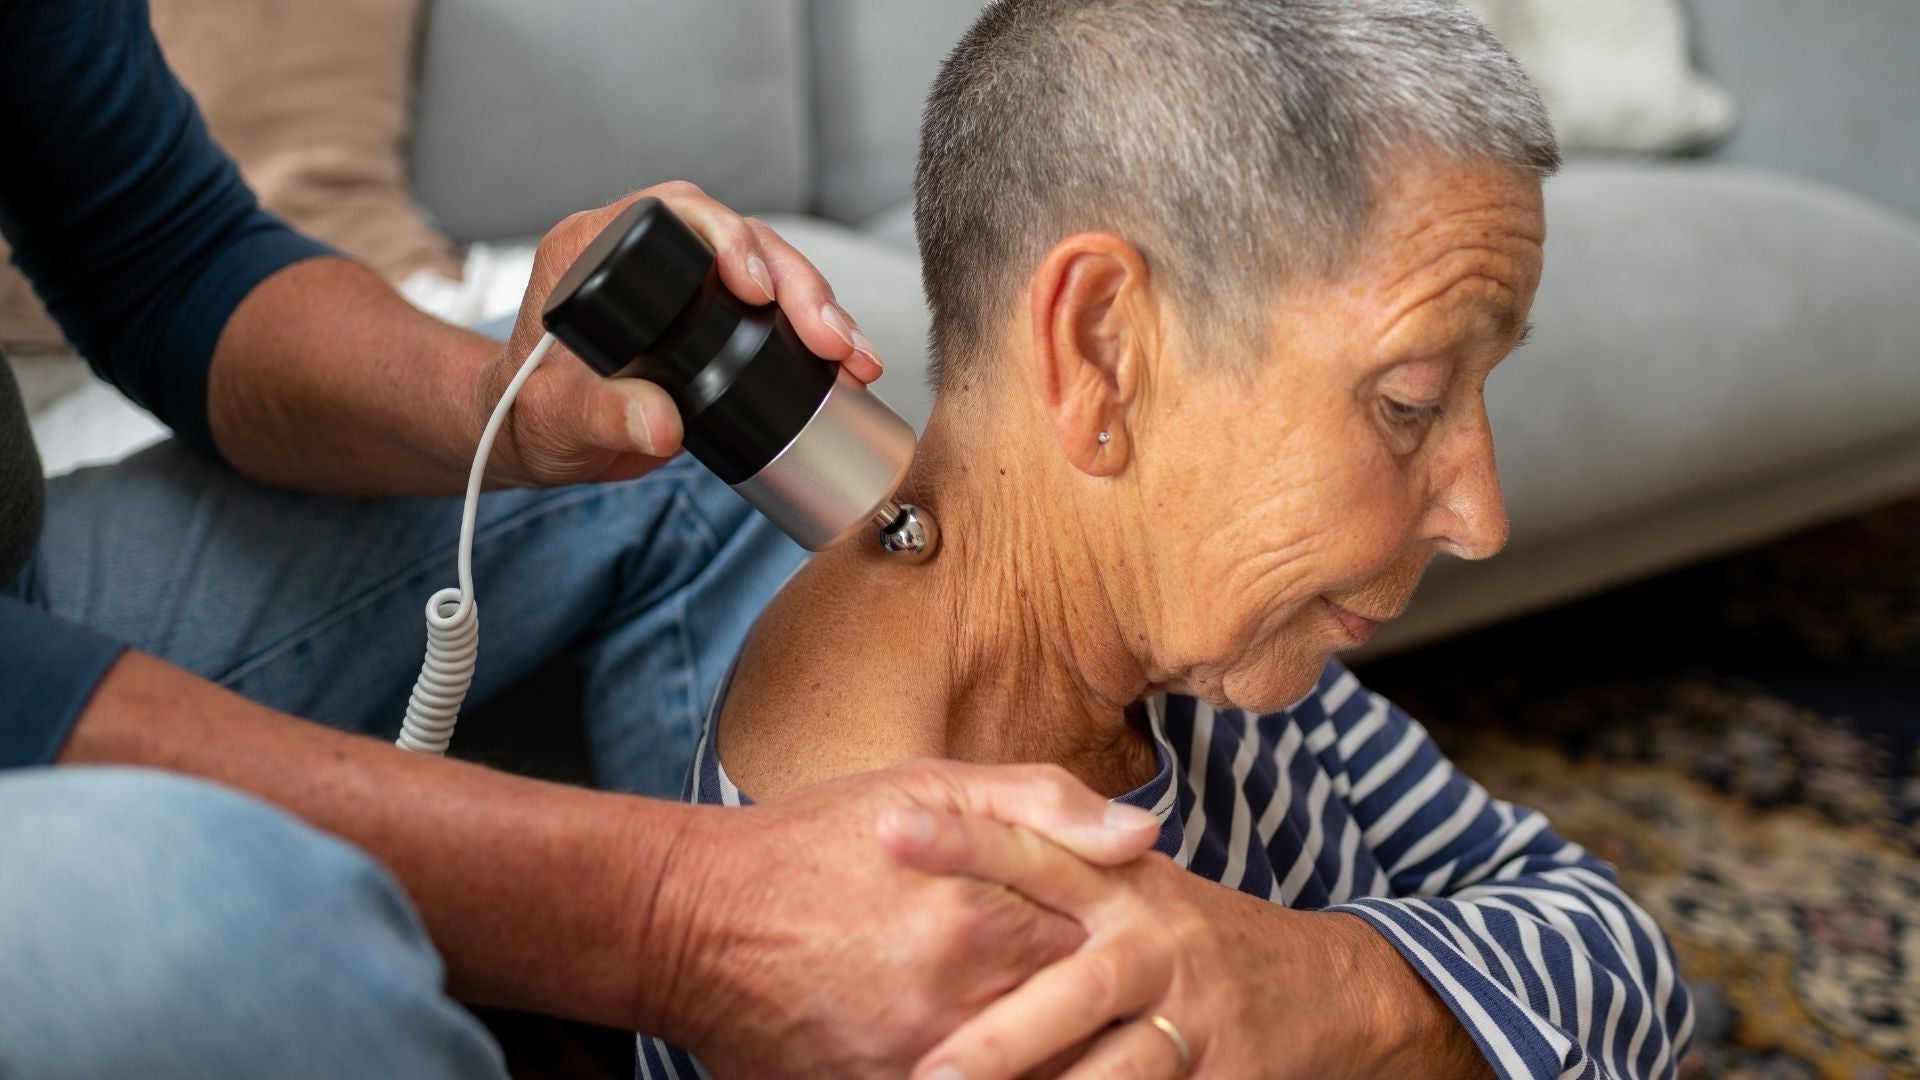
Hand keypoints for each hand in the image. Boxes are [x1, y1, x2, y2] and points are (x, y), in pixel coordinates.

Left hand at [482, 181, 887, 486]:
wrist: (542, 438)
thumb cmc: (532, 414)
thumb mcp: (557, 419)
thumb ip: (602, 417)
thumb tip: (660, 425)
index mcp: (593, 245)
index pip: (672, 212)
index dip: (724, 237)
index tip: (755, 287)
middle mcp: (646, 251)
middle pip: (740, 240)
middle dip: (796, 285)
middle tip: (829, 338)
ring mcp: (687, 282)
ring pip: (770, 271)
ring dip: (820, 310)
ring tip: (855, 359)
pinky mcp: (716, 316)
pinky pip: (775, 310)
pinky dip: (815, 337)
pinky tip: (849, 367)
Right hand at [641, 761, 1161, 1077]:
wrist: (691, 922)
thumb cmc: (812, 842)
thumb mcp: (926, 786)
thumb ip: (1043, 804)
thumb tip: (1144, 836)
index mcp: (986, 919)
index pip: (1107, 951)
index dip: (1127, 950)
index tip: (1131, 947)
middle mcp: (960, 1003)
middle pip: (1081, 1032)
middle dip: (1103, 1022)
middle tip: (1117, 1009)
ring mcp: (919, 1066)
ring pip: (1036, 1078)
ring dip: (1059, 1060)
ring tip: (1065, 1039)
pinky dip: (993, 1078)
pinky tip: (998, 1060)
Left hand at [891, 816, 1494, 1079]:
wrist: (1329, 990)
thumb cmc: (1191, 940)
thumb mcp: (1131, 886)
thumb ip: (1056, 862)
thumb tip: (928, 833)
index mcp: (1120, 883)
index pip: (1034, 849)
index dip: (964, 838)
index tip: (887, 827)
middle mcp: (1156, 944)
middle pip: (1073, 991)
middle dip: (1000, 1038)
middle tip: (925, 1073)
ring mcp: (1194, 1016)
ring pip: (1118, 1071)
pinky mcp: (1224, 1071)